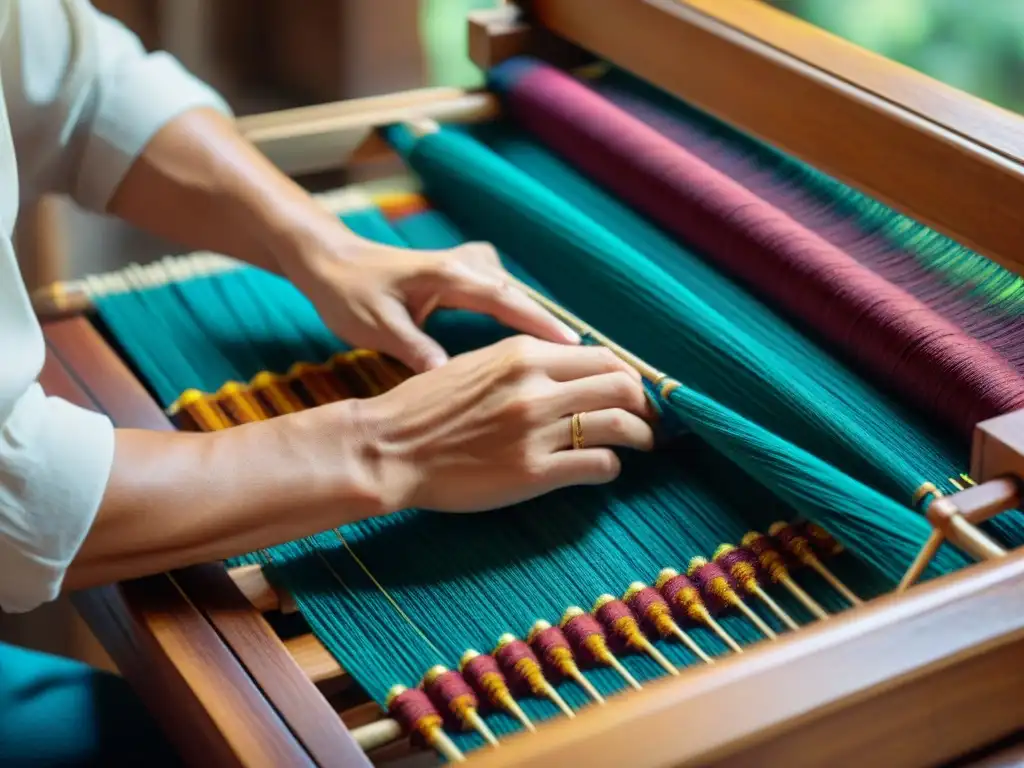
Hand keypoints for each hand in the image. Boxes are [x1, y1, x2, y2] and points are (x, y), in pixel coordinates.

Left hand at [288, 235, 580, 372]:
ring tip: (572, 364)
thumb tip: (448, 376)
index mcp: (450, 274)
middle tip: (589, 365)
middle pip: (523, 299)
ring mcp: (469, 265)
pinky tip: (534, 351)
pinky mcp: (466, 274)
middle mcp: (467, 265)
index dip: (543, 327)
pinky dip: (522, 321)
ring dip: (540, 328)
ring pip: (517, 298)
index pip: (509, 301)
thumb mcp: (376, 327)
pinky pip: (505, 298)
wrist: (331, 261)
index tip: (576, 351)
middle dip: (553, 332)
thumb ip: (414, 349)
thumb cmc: (349, 293)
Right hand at [349, 336, 655, 513]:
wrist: (388, 447)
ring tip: (642, 445)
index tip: (633, 392)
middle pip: (622, 386)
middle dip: (645, 406)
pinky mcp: (533, 472)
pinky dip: (611, 467)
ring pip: (621, 425)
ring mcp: (536, 430)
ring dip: (641, 437)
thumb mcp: (477, 366)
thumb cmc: (425, 408)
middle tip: (648, 421)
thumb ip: (524, 365)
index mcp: (522, 354)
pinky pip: (598, 465)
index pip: (603, 357)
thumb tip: (570, 372)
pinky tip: (605, 469)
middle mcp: (536, 386)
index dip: (629, 376)